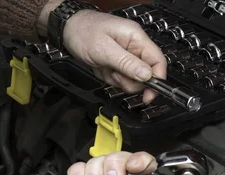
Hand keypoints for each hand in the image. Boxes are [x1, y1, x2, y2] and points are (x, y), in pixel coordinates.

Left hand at [38, 1, 165, 103]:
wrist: (66, 29)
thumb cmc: (82, 32)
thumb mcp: (104, 49)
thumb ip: (127, 63)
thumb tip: (147, 76)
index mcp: (136, 38)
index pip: (158, 61)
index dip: (157, 80)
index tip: (148, 95)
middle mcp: (135, 47)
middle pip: (146, 74)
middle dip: (130, 80)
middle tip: (115, 74)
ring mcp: (127, 56)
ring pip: (133, 80)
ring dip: (118, 79)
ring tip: (105, 68)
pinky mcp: (119, 63)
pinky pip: (121, 79)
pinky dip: (111, 78)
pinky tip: (102, 68)